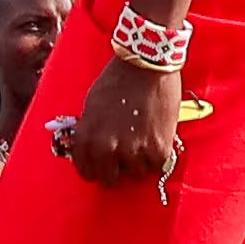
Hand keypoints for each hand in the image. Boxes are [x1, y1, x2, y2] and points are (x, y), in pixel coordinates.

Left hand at [57, 50, 184, 190]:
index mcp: (86, 138)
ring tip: (142, 139)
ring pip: (135, 173)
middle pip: (109, 179)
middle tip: (124, 157)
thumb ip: (90, 131)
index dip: (95, 168)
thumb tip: (92, 151)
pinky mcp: (158, 149)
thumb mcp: (91, 106)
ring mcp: (133, 151)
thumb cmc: (117, 80)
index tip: (102, 165)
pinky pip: (156, 166)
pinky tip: (155, 136)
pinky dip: (156, 155)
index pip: (86, 171)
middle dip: (115, 169)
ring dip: (138, 160)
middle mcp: (107, 148)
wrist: (146, 64)